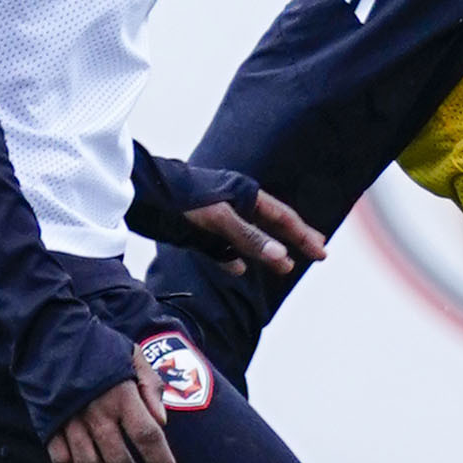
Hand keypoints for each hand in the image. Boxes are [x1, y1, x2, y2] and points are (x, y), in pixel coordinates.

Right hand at [48, 344, 183, 462]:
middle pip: (119, 460)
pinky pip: (61, 462)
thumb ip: (151, 387)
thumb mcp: (133, 356)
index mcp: (122, 396)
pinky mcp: (50, 426)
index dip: (161, 462)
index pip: (148, 437)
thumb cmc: (99, 347)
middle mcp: (97, 414)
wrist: (51, 335)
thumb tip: (162, 421)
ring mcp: (71, 422)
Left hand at [186, 186, 326, 280]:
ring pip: (248, 239)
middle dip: (294, 241)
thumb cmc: (180, 200)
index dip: (304, 235)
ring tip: (285, 267)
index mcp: (244, 194)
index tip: (322, 252)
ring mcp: (216, 219)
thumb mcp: (218, 219)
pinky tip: (239, 269)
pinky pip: (221, 248)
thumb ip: (249, 239)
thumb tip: (282, 258)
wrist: (140, 193)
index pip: (283, 218)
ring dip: (266, 253)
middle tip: (318, 253)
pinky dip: (231, 259)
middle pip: (271, 227)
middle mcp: (234, 204)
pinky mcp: (198, 231)